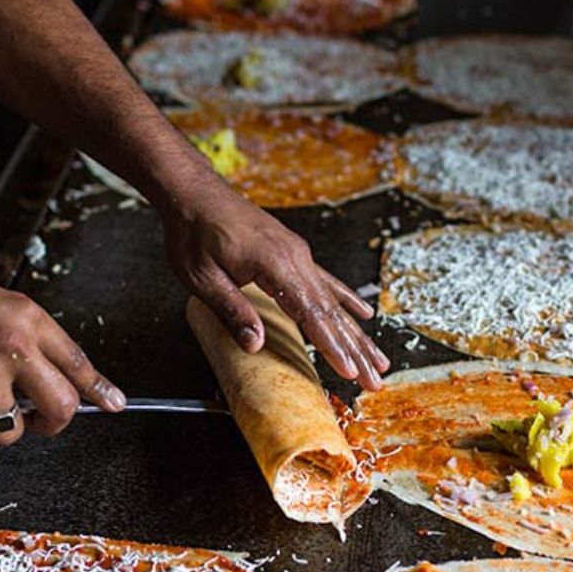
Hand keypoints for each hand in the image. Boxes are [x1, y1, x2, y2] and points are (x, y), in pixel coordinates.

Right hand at [0, 273, 123, 445]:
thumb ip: (29, 332)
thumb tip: (58, 365)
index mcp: (26, 320)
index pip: (78, 363)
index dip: (100, 390)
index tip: (113, 403)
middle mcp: (11, 350)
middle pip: (61, 407)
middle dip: (54, 422)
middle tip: (40, 421)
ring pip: (14, 431)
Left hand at [160, 180, 389, 388]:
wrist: (196, 193)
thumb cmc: (194, 232)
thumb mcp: (201, 277)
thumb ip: (232, 310)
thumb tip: (255, 344)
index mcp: (273, 263)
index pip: (310, 313)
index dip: (331, 345)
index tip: (349, 370)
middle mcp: (294, 257)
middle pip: (331, 311)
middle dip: (356, 349)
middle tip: (375, 379)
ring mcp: (297, 254)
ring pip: (334, 300)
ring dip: (357, 333)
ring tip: (378, 360)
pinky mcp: (294, 253)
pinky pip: (327, 282)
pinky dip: (347, 300)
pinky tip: (363, 315)